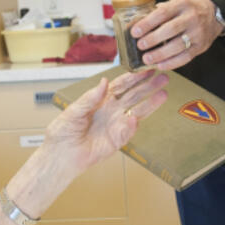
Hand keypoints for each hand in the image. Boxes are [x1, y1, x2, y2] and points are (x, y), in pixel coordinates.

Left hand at [42, 69, 168, 171]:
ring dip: (150, 104)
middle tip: (163, 77)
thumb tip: (104, 82)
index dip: (134, 78)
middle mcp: (111, 111)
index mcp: (101, 100)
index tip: (146, 70)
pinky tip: (135, 118)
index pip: (121, 86)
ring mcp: (116, 125)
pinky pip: (127, 132)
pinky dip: (131, 126)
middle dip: (148, 87)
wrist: (61, 154)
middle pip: (134, 96)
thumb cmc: (63, 131)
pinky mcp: (116, 141)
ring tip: (163, 94)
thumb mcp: (74, 110)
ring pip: (137, 112)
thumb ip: (90, 97)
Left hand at [132, 0, 221, 69]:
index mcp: (181, 5)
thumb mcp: (175, 4)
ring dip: (160, 54)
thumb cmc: (188, 11)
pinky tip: (160, 65)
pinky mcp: (201, 46)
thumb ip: (158, 12)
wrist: (214, 15)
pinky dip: (172, 63)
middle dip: (153, 39)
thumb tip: (135, 23)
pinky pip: (186, 57)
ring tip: (147, 59)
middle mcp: (191, 18)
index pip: (162, 13)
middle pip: (170, 30)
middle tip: (140, 45)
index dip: (147, 23)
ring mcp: (197, 33)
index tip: (135, 32)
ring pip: (178, 45)